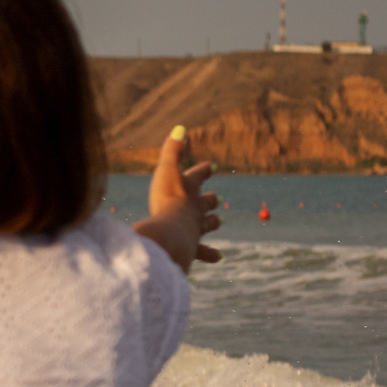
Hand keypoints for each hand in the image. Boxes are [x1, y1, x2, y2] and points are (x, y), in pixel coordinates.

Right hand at [136, 126, 222, 269]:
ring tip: (219, 221)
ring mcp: (194, 228)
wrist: (171, 231)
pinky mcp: (191, 247)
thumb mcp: (167, 171)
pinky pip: (202, 251)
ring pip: (206, 224)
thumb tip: (182, 128)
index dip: (203, 171)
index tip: (211, 167)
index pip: (198, 176)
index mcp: (188, 190)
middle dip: (210, 199)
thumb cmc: (167, 199)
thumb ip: (172, 151)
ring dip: (212, 222)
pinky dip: (210, 254)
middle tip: (217, 198)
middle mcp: (194, 208)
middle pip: (205, 201)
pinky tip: (219, 257)